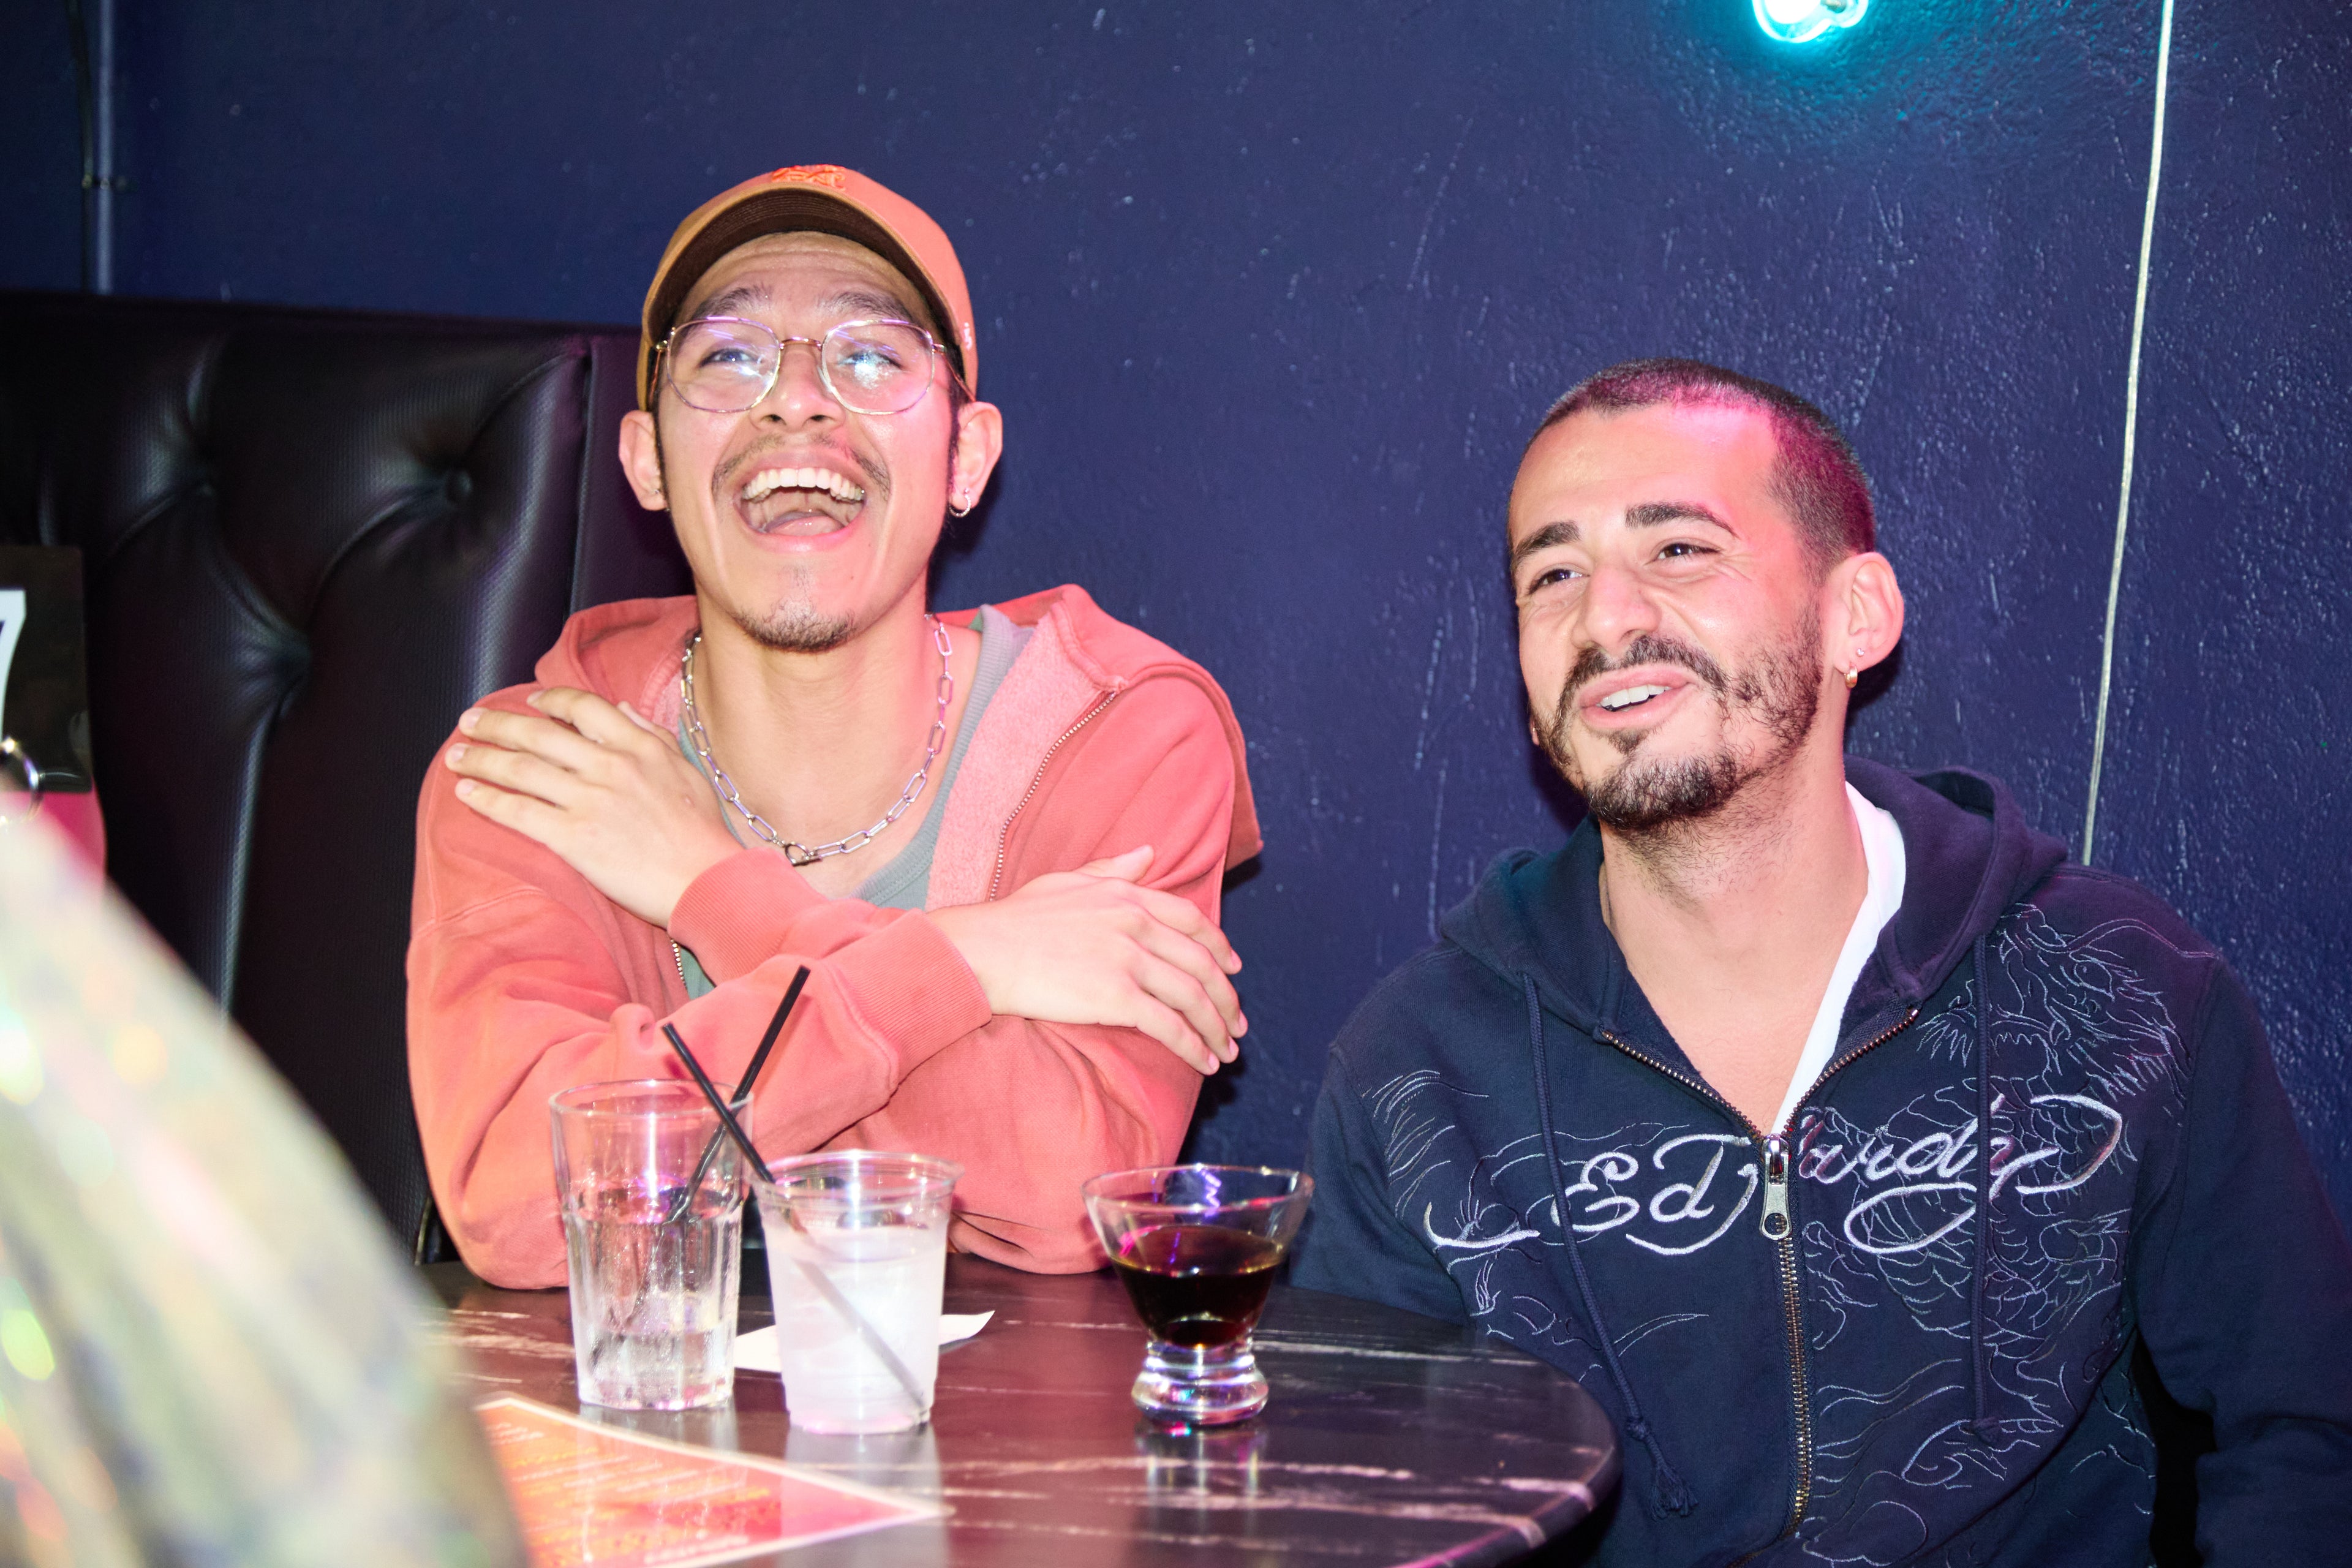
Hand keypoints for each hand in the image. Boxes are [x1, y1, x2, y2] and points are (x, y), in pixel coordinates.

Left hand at [443, 688, 742, 926]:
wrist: (707, 883)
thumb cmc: (701, 833)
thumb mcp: (686, 770)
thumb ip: (650, 735)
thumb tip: (618, 709)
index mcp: (639, 746)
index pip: (583, 707)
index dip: (547, 701)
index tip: (527, 704)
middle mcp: (611, 766)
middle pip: (539, 734)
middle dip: (496, 725)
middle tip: (469, 722)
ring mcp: (590, 801)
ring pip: (522, 769)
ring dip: (482, 759)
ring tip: (457, 757)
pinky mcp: (575, 838)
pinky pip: (521, 812)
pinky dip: (489, 800)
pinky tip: (468, 795)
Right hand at [927, 846, 1246, 1074]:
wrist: (984, 950)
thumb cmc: (1017, 918)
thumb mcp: (1069, 880)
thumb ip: (1115, 869)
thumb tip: (1150, 853)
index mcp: (1128, 895)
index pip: (1193, 921)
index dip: (1221, 948)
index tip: (1234, 969)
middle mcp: (1136, 924)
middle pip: (1201, 964)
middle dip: (1226, 997)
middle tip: (1237, 1022)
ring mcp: (1128, 961)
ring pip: (1192, 997)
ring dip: (1216, 1028)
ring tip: (1226, 1049)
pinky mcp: (1115, 997)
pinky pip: (1169, 1026)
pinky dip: (1193, 1046)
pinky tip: (1203, 1061)